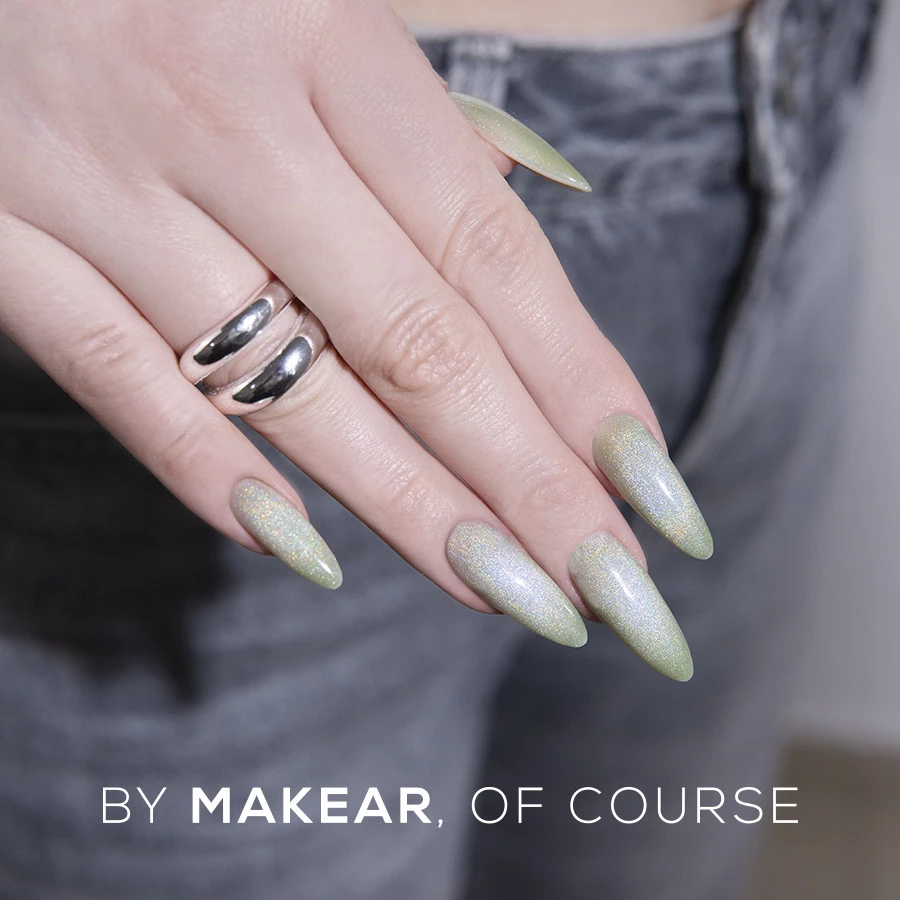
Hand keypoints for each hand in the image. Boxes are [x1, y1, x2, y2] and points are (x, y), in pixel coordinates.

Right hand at [0, 0, 708, 678]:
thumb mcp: (318, 16)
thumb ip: (414, 131)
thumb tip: (521, 230)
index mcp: (328, 39)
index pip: (489, 250)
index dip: (578, 380)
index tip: (649, 484)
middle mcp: (227, 116)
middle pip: (413, 341)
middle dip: (524, 479)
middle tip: (607, 580)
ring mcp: (104, 182)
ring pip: (285, 387)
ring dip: (408, 508)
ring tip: (505, 590)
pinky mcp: (4, 233)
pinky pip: (112, 374)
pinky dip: (206, 472)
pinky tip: (302, 548)